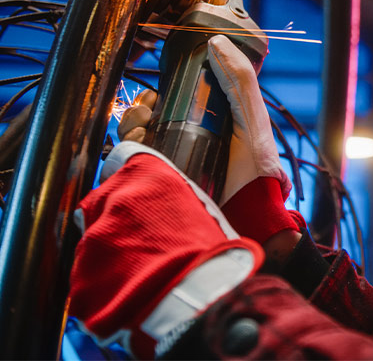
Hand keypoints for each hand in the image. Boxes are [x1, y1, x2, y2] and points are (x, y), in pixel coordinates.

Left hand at [70, 143, 262, 358]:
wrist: (196, 301)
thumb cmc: (208, 253)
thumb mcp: (199, 208)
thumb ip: (171, 195)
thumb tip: (166, 197)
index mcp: (145, 175)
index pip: (124, 157)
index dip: (131, 177)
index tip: (135, 189)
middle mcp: (112, 198)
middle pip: (102, 198)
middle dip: (116, 215)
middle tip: (143, 238)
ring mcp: (91, 237)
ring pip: (93, 239)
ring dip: (110, 250)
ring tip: (139, 270)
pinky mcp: (80, 274)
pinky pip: (87, 275)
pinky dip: (103, 281)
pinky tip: (129, 289)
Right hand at [114, 36, 300, 247]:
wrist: (251, 213)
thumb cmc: (258, 170)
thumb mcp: (252, 119)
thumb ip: (240, 81)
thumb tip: (217, 42)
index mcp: (206, 123)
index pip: (172, 100)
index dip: (160, 92)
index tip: (158, 91)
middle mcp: (184, 140)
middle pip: (147, 115)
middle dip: (140, 106)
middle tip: (148, 109)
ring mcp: (169, 161)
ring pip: (133, 134)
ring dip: (130, 123)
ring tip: (142, 126)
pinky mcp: (157, 179)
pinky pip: (128, 160)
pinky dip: (126, 146)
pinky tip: (137, 143)